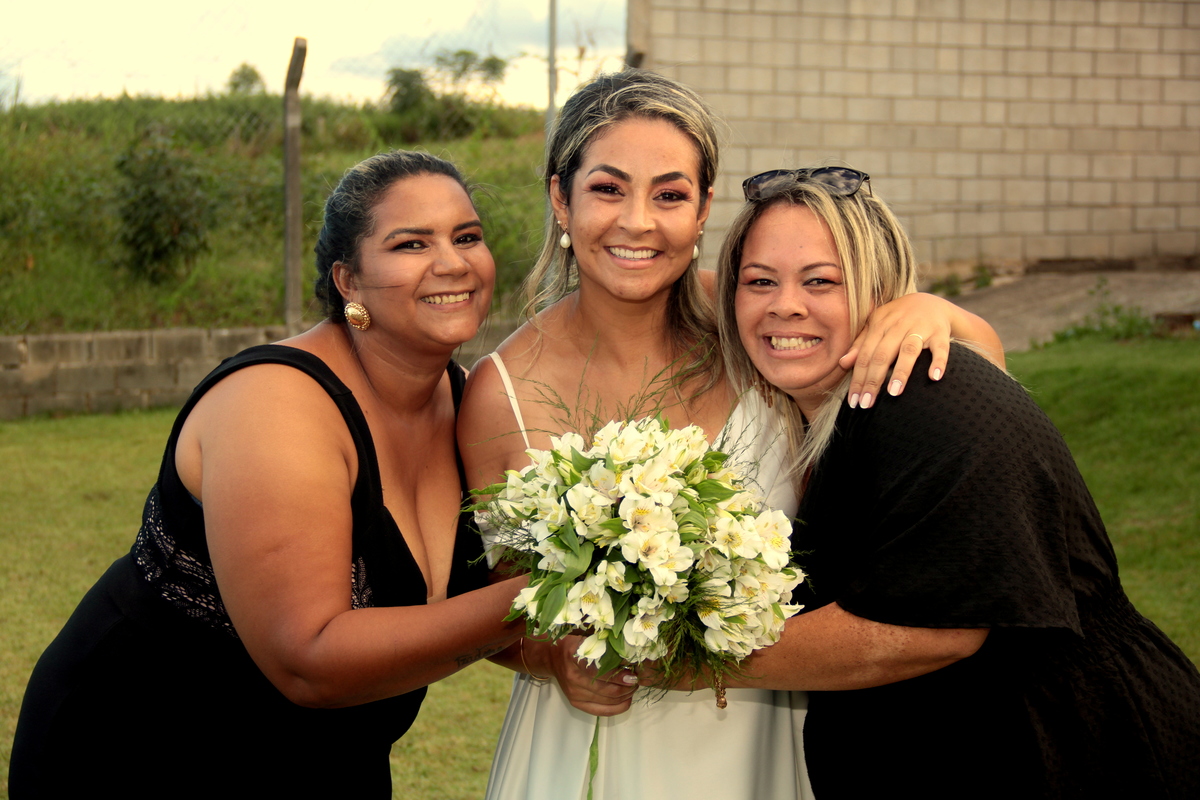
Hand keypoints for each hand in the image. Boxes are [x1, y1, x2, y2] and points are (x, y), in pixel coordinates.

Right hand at [541, 635, 638, 716]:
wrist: (552, 657)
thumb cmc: (574, 645)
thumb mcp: (586, 639)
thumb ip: (605, 647)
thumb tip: (631, 656)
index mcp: (574, 656)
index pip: (598, 670)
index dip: (618, 675)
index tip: (633, 674)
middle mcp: (572, 677)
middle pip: (606, 689)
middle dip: (627, 687)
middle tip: (637, 679)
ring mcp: (574, 693)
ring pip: (607, 701)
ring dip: (625, 695)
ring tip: (633, 687)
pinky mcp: (576, 703)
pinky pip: (601, 711)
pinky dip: (618, 707)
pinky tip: (626, 699)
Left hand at [839, 293, 952, 408]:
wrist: (932, 302)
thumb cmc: (898, 319)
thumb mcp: (876, 325)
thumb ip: (860, 344)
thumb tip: (842, 363)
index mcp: (880, 324)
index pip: (865, 355)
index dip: (858, 378)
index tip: (853, 401)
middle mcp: (899, 325)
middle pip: (883, 355)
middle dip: (873, 380)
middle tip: (867, 404)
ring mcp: (921, 328)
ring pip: (908, 350)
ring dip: (901, 371)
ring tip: (893, 393)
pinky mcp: (940, 332)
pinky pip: (941, 347)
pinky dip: (938, 361)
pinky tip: (934, 377)